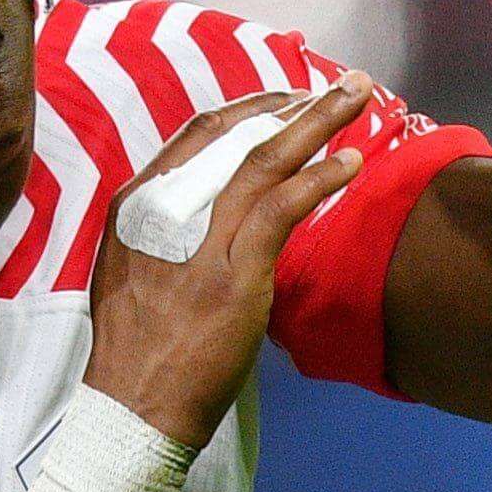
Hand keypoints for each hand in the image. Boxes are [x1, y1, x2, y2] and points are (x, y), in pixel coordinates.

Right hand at [85, 84, 374, 448]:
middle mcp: (164, 208)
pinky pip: (282, 209)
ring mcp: (199, 239)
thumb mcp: (135, 272)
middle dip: (293, 103)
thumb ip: (168, 232)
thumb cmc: (139, 351)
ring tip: (359, 99)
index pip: (200, 133)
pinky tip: (349, 163)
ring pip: (264, 160)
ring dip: (318, 123)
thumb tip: (212, 210)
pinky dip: (318, 179)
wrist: (132, 408)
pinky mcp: (231, 272)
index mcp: (137, 205)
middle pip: (236, 134)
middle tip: (340, 84)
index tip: (288, 100)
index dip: (250, 109)